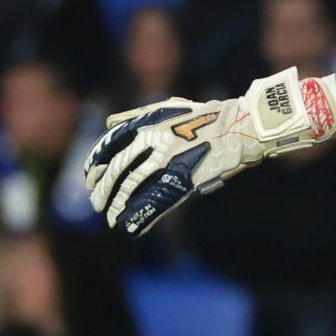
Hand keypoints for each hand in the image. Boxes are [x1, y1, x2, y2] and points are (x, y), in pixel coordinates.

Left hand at [83, 68, 335, 236]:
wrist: (245, 126)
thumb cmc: (212, 114)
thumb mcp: (172, 107)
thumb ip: (138, 114)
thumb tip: (108, 122)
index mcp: (150, 124)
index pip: (110, 146)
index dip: (96, 164)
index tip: (90, 177)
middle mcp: (156, 142)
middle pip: (119, 170)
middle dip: (104, 189)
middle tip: (96, 203)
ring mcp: (171, 162)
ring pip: (133, 187)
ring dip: (118, 205)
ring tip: (111, 218)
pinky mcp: (187, 180)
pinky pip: (157, 202)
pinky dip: (141, 216)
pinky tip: (130, 227)